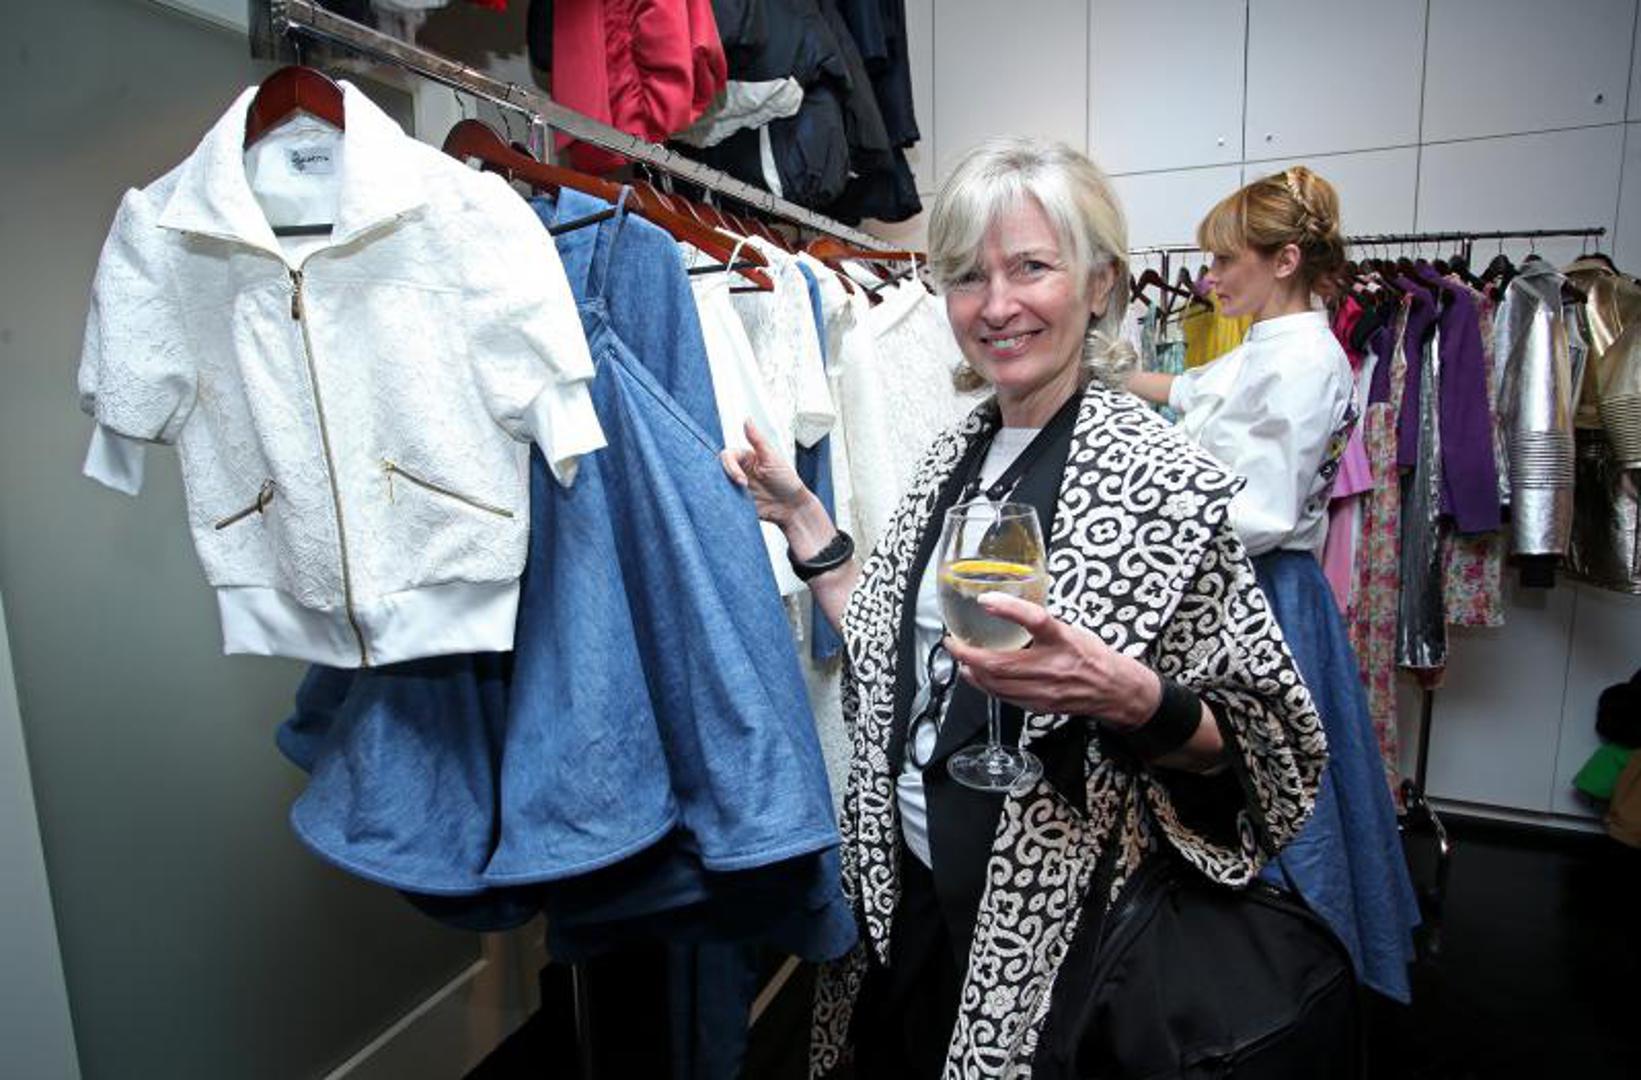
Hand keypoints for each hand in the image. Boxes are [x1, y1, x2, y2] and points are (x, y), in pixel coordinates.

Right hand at [720, 419, 810, 525]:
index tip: (741, 480)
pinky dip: (725, 500)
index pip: (727, 456)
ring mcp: (738, 487)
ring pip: (720, 485)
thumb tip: (747, 420)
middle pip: (719, 469)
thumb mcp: (772, 458)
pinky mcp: (738, 501)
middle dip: (725, 478)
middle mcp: (740, 471)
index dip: (730, 467)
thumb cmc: (787, 482)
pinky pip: (725, 499)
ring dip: (724, 490)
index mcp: (747, 458)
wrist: (792, 507)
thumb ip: (757, 440)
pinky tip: (733, 503)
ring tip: (736, 498)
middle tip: (739, 488)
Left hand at [944, 592, 1161, 728]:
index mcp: (1063, 640)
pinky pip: (1003, 697)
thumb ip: (1039, 624)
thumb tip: (1006, 609)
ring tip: (961, 659)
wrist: (1113, 690)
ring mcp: (1044, 690)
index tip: (985, 600)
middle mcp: (1053, 666)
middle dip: (968, 653)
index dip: (1009, 609)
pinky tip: (977, 676)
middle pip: (1001, 663)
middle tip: (953, 642)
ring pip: (996, 684)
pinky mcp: (1039, 706)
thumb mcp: (1070, 629)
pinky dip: (985, 685)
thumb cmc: (1092, 656)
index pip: (1036, 620)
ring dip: (971, 671)